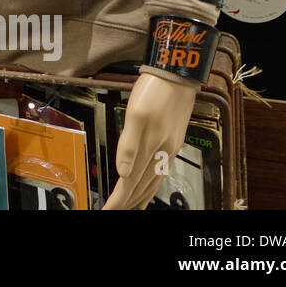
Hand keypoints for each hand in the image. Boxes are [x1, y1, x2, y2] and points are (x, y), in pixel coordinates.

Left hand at [103, 72, 198, 209]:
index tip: (108, 210)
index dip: (119, 198)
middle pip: (142, 185)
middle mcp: (162, 152)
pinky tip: (148, 185)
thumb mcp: (136, 113)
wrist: (177, 74)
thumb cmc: (155, 90)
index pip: (131, 181)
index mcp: (151, 147)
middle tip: (114, 212)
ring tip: (130, 207)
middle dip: (128, 201)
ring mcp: (168, 147)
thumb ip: (129, 145)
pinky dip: (152, 183)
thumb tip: (123, 173)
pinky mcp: (171, 141)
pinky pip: (160, 171)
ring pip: (153, 180)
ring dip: (141, 196)